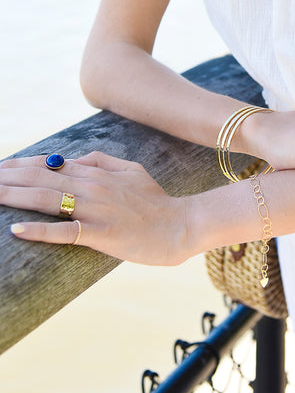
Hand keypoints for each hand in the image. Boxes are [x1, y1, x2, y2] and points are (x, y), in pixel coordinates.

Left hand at [1, 152, 189, 264]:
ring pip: (46, 199)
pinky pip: (65, 231)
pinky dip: (40, 230)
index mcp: (98, 172)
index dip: (19, 165)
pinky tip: (17, 229)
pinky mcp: (102, 233)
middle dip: (6, 178)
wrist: (180, 225)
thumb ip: (104, 161)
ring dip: (13, 196)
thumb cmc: (156, 201)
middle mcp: (93, 186)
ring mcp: (96, 210)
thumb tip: (75, 158)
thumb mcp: (133, 171)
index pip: (50, 164)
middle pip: (40, 178)